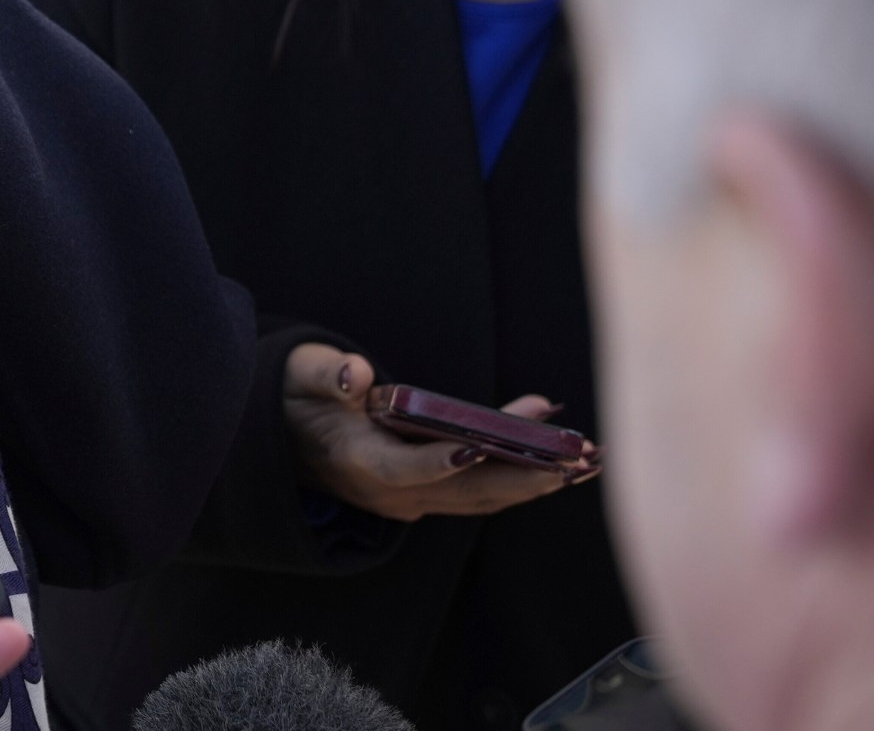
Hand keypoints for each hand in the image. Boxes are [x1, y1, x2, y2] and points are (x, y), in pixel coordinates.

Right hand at [279, 343, 596, 522]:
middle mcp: (390, 492)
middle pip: (466, 492)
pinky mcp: (428, 493)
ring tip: (589, 461)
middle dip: (525, 478)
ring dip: (537, 481)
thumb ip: (327, 376)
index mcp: (357, 462)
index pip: (405, 470)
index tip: (476, 445)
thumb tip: (356, 375)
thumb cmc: (296, 399)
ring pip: (483, 496)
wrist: (283, 437)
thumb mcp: (300, 376)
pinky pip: (480, 487)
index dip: (440, 462)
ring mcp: (411, 498)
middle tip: (577, 461)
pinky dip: (520, 470)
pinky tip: (553, 443)